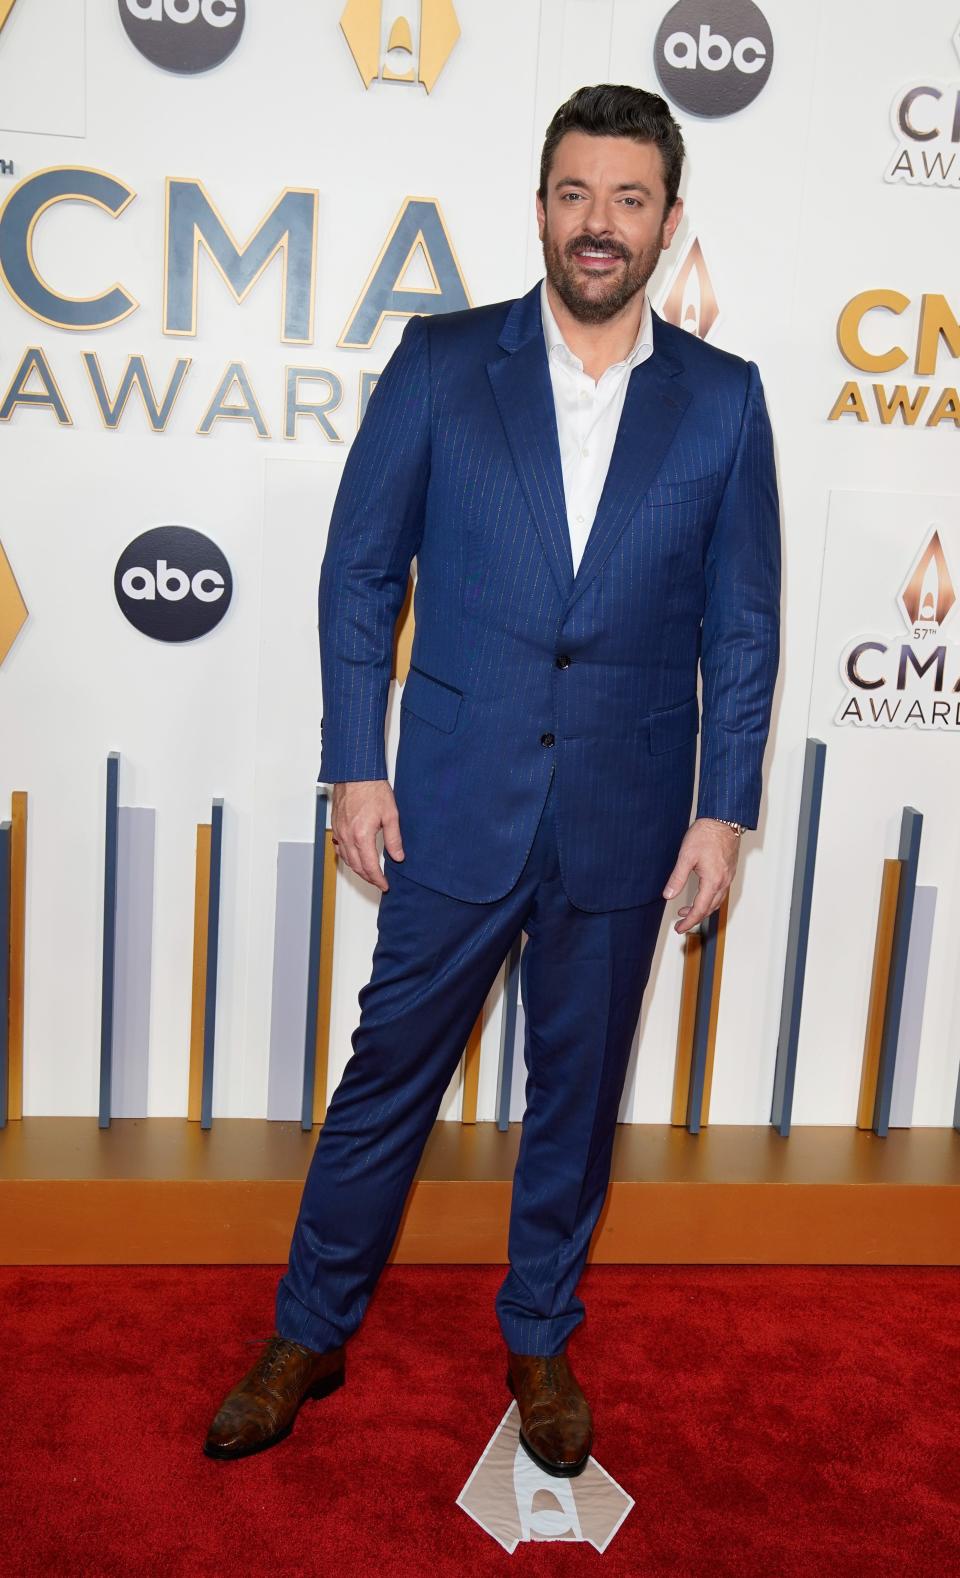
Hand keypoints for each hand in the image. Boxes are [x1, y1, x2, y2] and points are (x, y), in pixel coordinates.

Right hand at [330, 779, 403, 892]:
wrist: (355, 774)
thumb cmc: (372, 789)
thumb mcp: (391, 815)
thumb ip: (394, 839)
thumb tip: (398, 857)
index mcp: (362, 836)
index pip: (370, 866)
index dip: (378, 879)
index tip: (385, 885)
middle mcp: (347, 836)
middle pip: (356, 866)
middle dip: (368, 878)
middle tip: (379, 882)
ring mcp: (339, 832)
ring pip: (346, 859)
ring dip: (358, 869)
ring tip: (369, 873)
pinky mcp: (336, 826)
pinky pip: (339, 849)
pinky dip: (347, 858)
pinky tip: (354, 858)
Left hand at [662, 818, 740, 934]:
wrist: (723, 819)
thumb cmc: (706, 835)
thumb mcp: (686, 857)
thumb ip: (677, 878)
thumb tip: (668, 895)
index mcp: (713, 881)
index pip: (700, 909)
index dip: (689, 921)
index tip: (679, 928)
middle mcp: (723, 881)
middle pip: (710, 908)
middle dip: (694, 917)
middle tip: (681, 923)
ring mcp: (728, 877)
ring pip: (716, 901)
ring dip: (702, 908)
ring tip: (686, 909)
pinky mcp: (729, 871)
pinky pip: (720, 892)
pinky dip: (709, 899)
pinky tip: (700, 894)